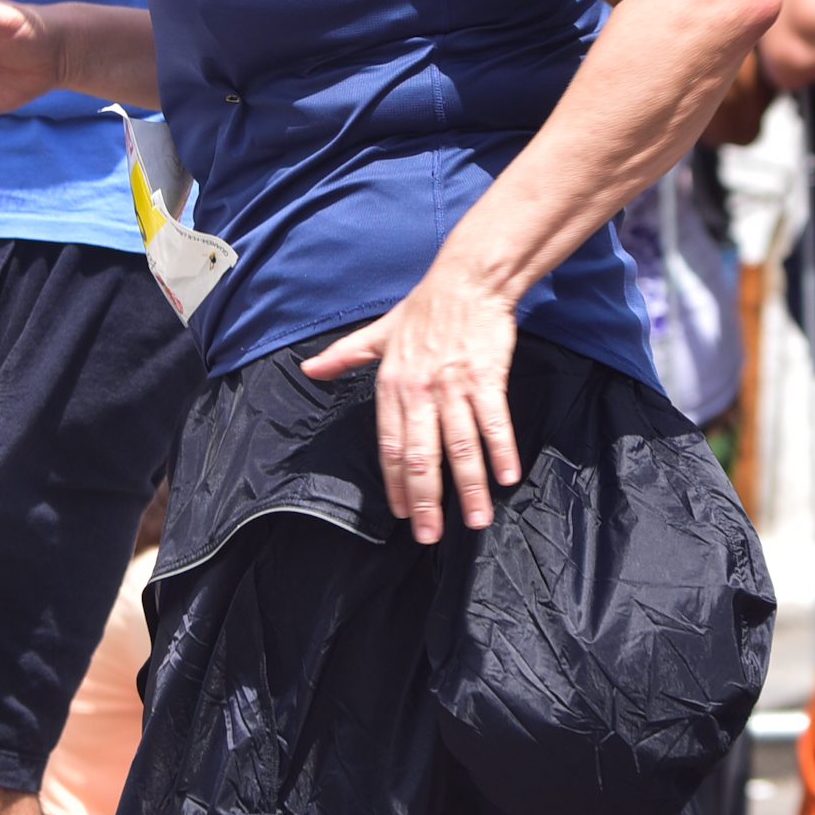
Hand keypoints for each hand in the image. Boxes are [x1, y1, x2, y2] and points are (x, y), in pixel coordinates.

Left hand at [303, 263, 519, 545]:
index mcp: (392, 385)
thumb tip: (309, 368)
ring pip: (460, 446)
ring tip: (475, 520)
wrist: (467, 280)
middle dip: (426, 501)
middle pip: (422, 456)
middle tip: (430, 535)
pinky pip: (494, 422)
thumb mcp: (379, 333)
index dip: (396, 484)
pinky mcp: (486, 377)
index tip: (402, 514)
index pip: (391, 446)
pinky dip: (501, 451)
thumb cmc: (424, 308)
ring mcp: (454, 385)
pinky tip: (506, 478)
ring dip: (468, 486)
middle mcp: (420, 390)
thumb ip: (344, 355)